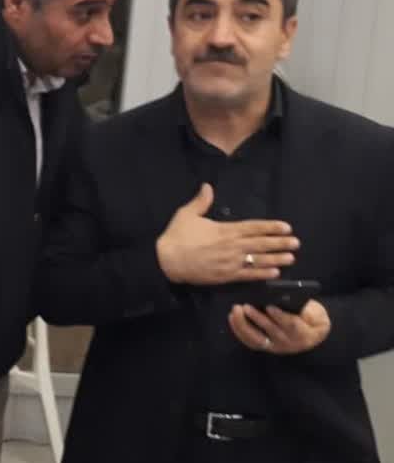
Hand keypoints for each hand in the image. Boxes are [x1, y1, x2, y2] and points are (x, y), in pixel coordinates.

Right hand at [156, 183, 298, 285]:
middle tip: (296, 243)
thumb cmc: (176, 236)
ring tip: (291, 258)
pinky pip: (248, 275)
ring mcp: (230, 262)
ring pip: (258, 260)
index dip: (271, 227)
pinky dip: (262, 274)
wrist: (167, 261)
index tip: (286, 227)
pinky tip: (275, 272)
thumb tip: (208, 186)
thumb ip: (200, 201)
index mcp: (225, 230)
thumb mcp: (186, 214)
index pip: (253, 227)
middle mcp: (232, 246)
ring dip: (276, 258)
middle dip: (279, 243)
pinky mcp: (226, 276)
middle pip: (260, 244)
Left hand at [229, 300, 330, 354]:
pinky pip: (249, 341)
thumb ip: (305, 308)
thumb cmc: (313, 319)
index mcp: (304, 334)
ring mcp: (275, 347)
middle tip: (245, 306)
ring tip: (235, 311)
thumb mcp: (316, 312)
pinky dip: (239, 330)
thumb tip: (286, 298)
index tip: (269, 306)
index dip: (279, 316)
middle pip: (270, 332)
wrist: (313, 336)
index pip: (291, 325)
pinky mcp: (265, 346)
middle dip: (256, 319)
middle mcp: (288, 343)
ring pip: (256, 339)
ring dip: (243, 325)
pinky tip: (232, 318)